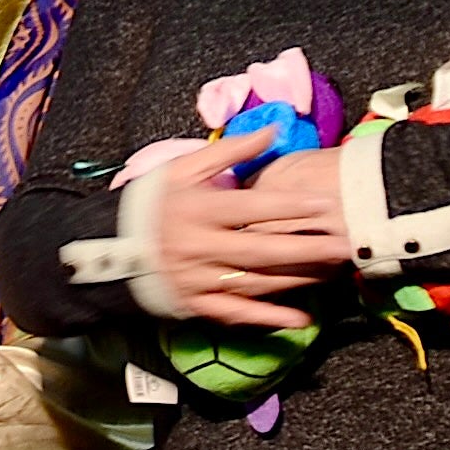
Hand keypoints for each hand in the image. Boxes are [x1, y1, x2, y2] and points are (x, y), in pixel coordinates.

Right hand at [148, 146, 351, 331]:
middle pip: (260, 250)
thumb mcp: (182, 168)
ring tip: (331, 272)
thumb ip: (230, 151)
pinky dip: (267, 318)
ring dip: (295, 279)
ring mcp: (195, 279)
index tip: (324, 204)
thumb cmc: (150, 202)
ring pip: (253, 282)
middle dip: (305, 248)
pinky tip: (299, 319)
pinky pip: (234, 313)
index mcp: (197, 210)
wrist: (106, 246)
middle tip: (343, 245)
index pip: (251, 208)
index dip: (290, 206)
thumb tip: (274, 130)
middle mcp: (197, 247)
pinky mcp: (192, 303)